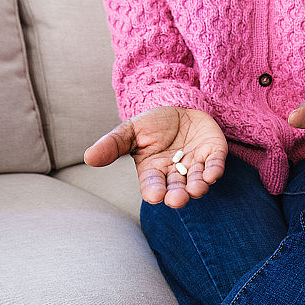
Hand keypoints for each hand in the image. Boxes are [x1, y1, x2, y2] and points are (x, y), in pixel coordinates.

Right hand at [84, 107, 227, 207]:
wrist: (179, 105)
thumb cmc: (152, 123)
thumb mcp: (130, 130)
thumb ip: (112, 145)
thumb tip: (89, 157)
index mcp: (153, 171)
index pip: (153, 185)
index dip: (155, 191)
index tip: (155, 196)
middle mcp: (175, 173)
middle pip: (177, 189)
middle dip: (178, 195)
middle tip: (178, 199)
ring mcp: (196, 165)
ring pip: (197, 181)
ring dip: (197, 187)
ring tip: (197, 189)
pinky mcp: (214, 155)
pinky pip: (215, 165)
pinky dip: (214, 170)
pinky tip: (212, 174)